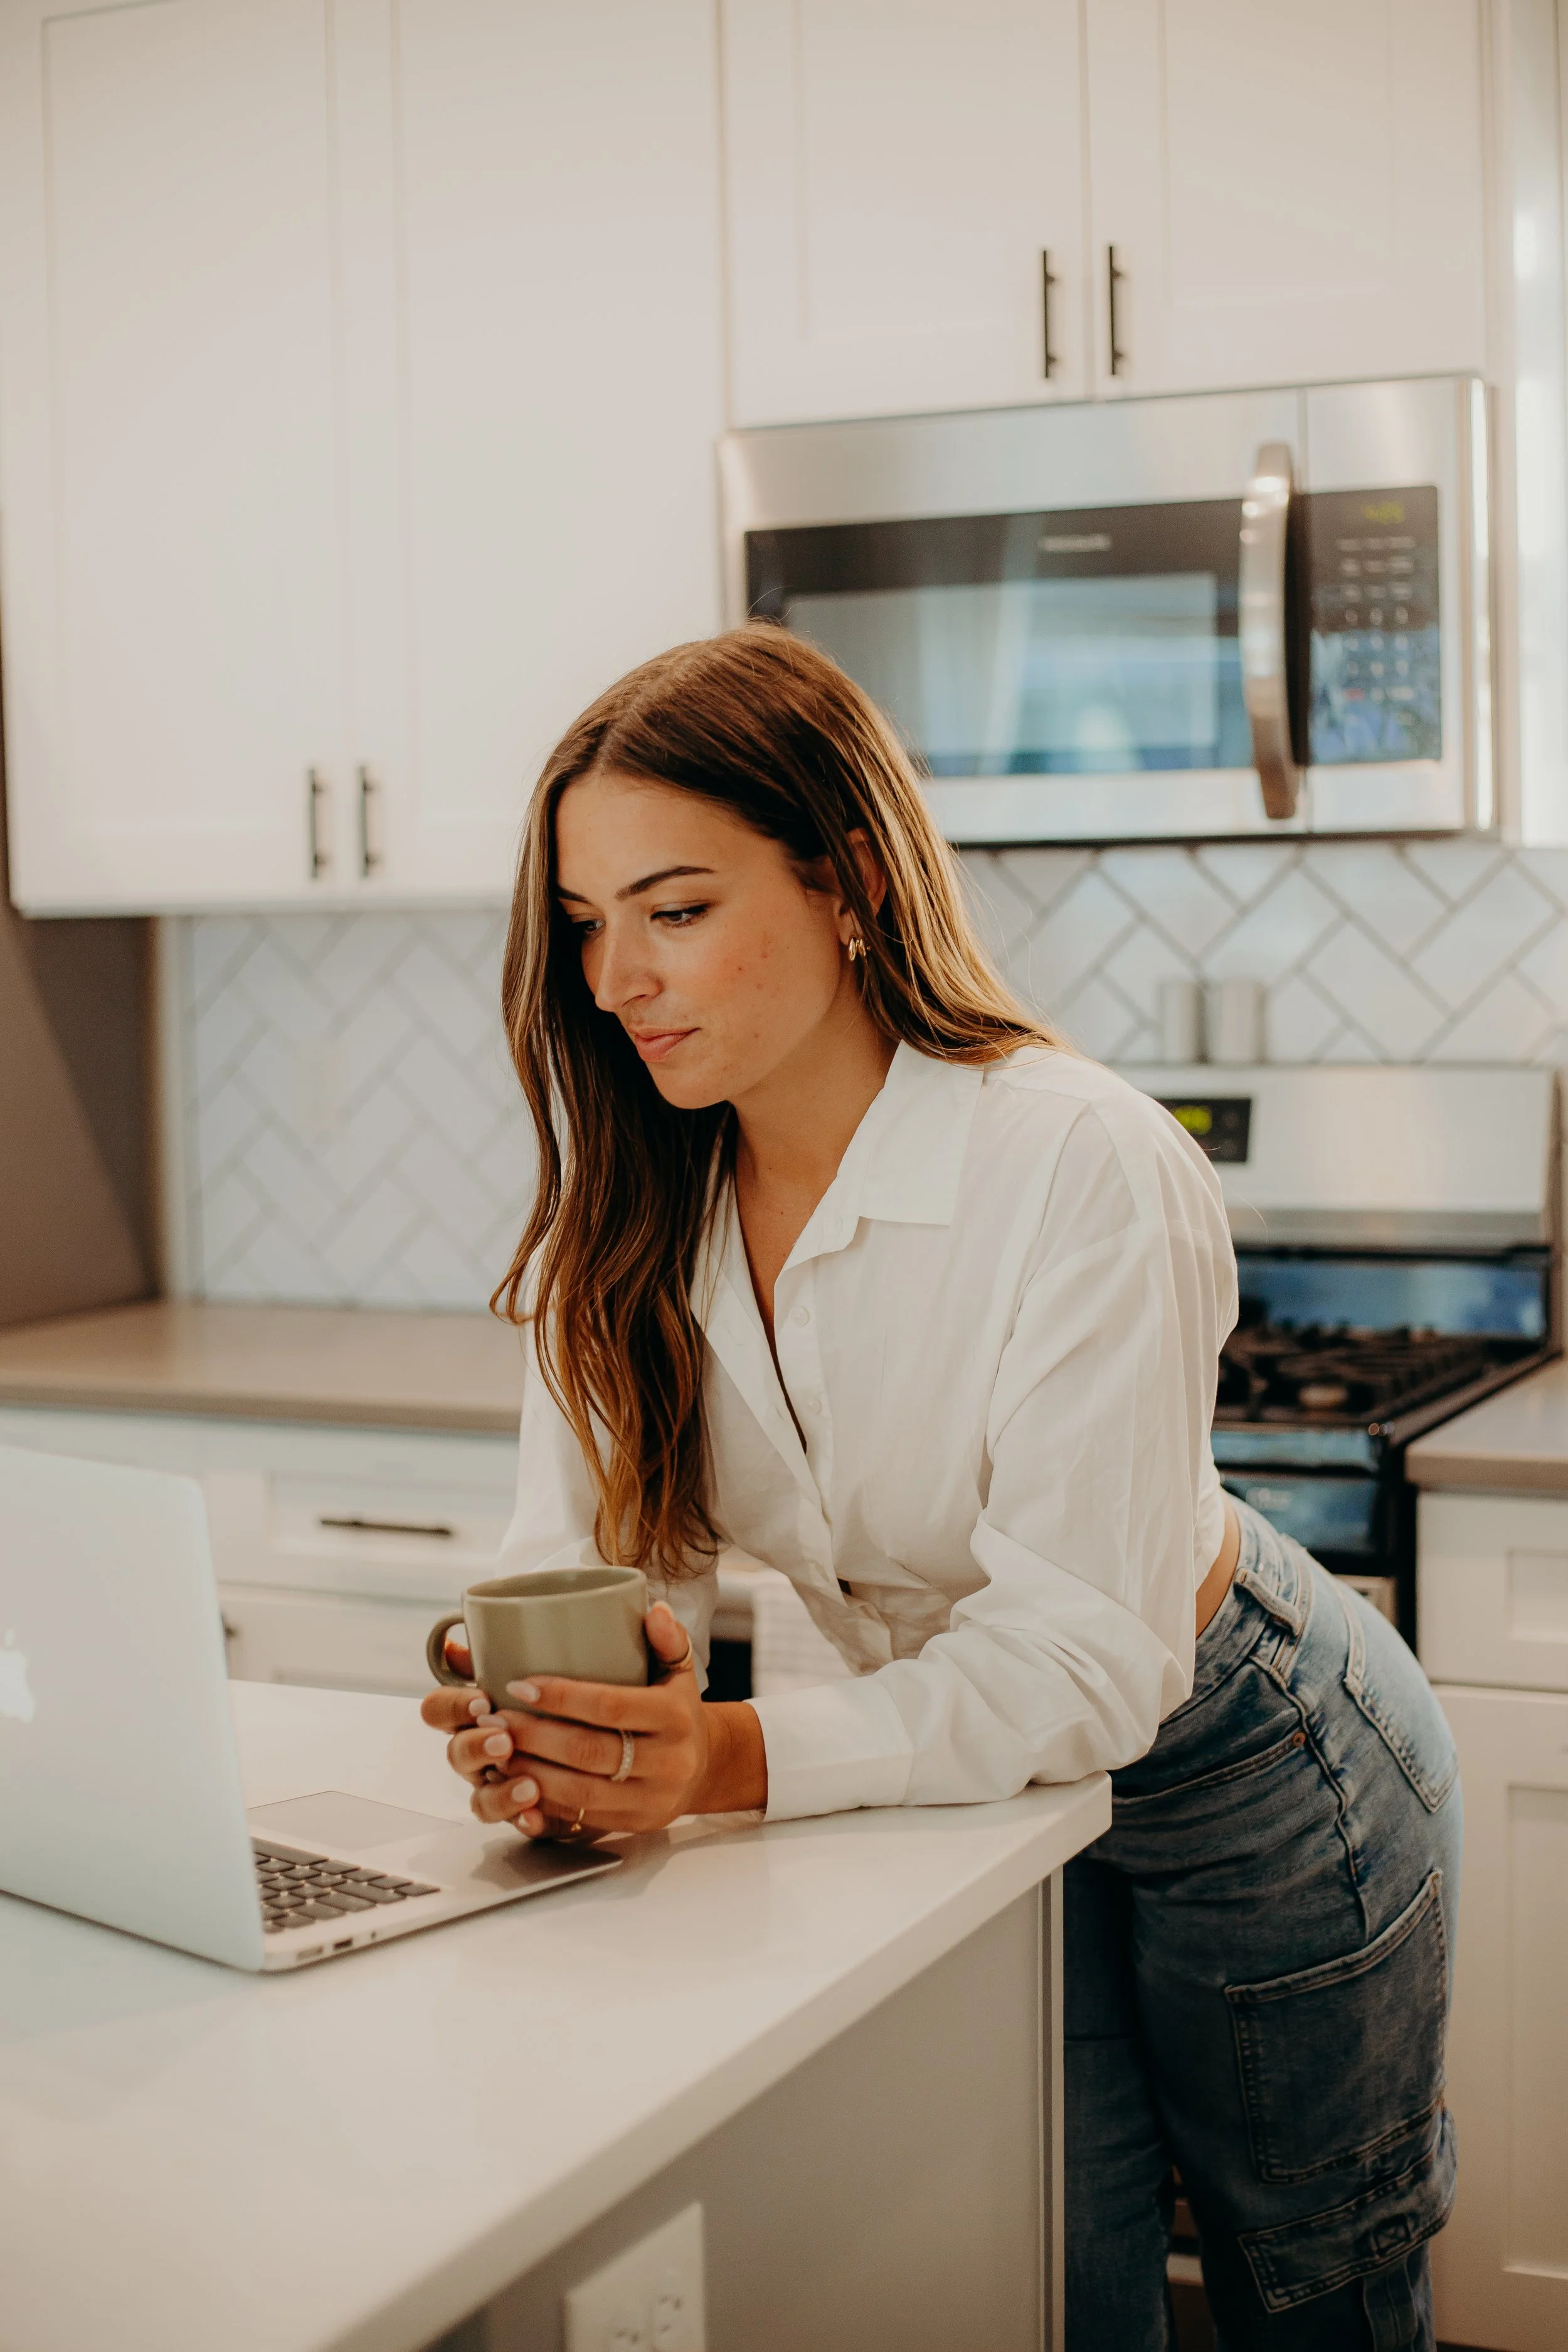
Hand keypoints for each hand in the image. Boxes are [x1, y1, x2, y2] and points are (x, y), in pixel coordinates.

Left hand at [419, 1603, 761, 1838]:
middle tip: (494, 1718)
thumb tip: (652, 1610)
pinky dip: (543, 1800)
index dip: (561, 1697)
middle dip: (533, 1736)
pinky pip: (581, 1816)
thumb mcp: (678, 1671)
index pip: (610, 1705)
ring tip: (496, 1749)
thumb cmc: (676, 1710)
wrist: (705, 1768)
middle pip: (588, 1752)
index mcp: (675, 1717)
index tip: (518, 1684)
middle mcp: (668, 1761)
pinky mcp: (635, 1824)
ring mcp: (652, 1799)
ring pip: (579, 1791)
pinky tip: (515, 1781)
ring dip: (529, 1771)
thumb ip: (666, 1639)